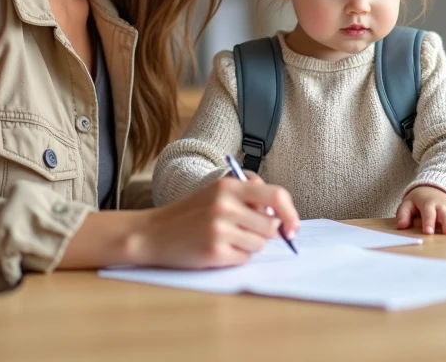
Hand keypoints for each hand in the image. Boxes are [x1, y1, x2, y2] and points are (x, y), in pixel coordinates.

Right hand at [132, 177, 299, 268]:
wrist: (153, 233)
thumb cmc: (189, 214)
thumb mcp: (216, 193)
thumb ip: (248, 197)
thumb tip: (280, 217)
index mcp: (229, 186)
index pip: (276, 195)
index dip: (290, 213)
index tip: (292, 227)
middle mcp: (225, 205)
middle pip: (270, 226)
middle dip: (263, 233)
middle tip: (243, 232)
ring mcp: (220, 229)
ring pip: (259, 245)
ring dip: (248, 246)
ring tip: (225, 239)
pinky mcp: (215, 252)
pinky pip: (244, 259)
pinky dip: (235, 258)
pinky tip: (216, 250)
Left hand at [396, 186, 445, 234]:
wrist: (432, 186)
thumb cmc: (418, 199)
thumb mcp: (407, 203)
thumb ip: (403, 214)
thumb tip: (401, 226)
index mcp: (427, 204)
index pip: (428, 213)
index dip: (428, 222)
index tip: (428, 232)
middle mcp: (441, 205)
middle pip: (445, 214)